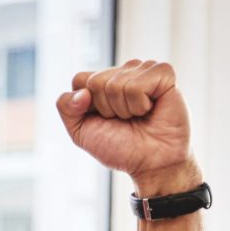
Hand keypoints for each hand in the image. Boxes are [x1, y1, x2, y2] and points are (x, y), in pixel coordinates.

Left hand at [55, 59, 200, 194]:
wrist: (149, 162)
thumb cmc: (118, 146)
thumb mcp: (80, 131)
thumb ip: (66, 107)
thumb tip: (82, 93)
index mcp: (102, 81)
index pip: (80, 79)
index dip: (86, 105)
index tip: (103, 119)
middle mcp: (122, 71)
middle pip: (95, 81)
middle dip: (106, 108)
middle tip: (124, 119)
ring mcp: (143, 69)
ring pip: (115, 83)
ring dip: (124, 109)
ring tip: (138, 116)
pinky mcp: (163, 73)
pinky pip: (137, 85)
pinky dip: (140, 104)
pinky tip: (150, 109)